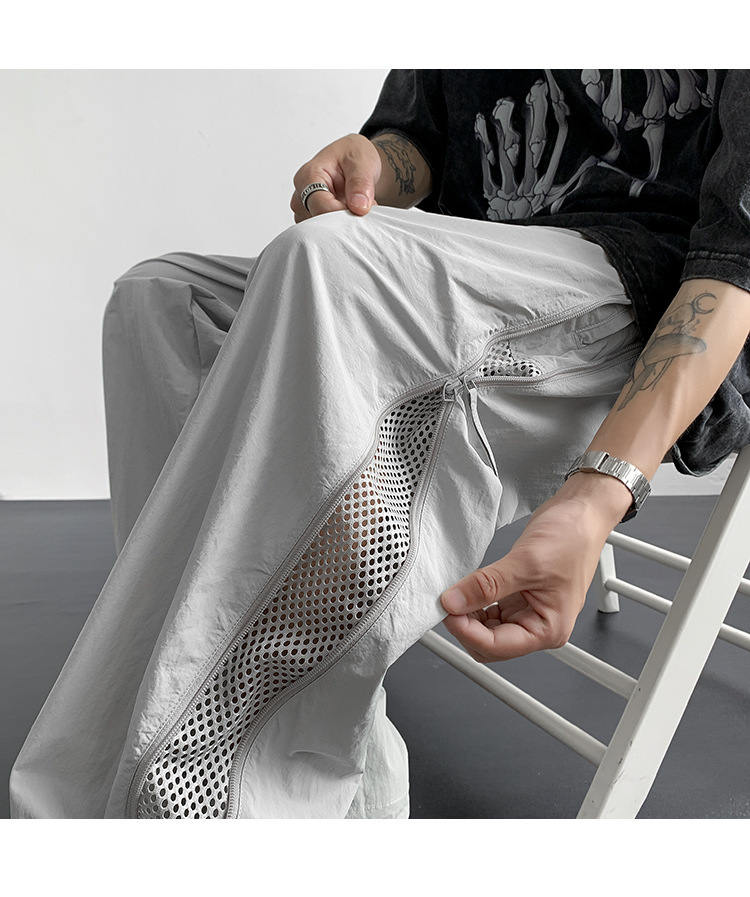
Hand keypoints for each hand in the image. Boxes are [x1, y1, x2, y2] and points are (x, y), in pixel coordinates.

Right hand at [291, 134, 381, 222]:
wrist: (354, 161)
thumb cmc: (353, 156)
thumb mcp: (362, 161)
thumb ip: (360, 183)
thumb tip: (359, 207)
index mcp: (308, 176)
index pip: (320, 207)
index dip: (343, 214)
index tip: (362, 211)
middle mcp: (300, 194)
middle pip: (317, 222)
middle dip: (343, 221)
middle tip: (363, 210)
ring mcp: (303, 209)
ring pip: (320, 231)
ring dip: (342, 226)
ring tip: (356, 209)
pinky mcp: (310, 219)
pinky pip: (323, 233)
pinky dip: (339, 228)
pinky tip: (349, 215)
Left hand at [440, 475, 629, 661]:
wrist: (582, 512)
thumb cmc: (572, 537)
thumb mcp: (525, 562)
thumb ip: (486, 585)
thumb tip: (454, 601)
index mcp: (548, 628)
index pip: (497, 646)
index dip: (466, 631)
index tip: (446, 610)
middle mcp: (538, 625)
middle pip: (489, 644)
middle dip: (465, 626)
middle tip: (447, 601)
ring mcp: (528, 612)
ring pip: (486, 630)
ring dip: (467, 616)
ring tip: (454, 593)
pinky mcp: (518, 596)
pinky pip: (489, 611)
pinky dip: (474, 603)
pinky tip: (466, 589)